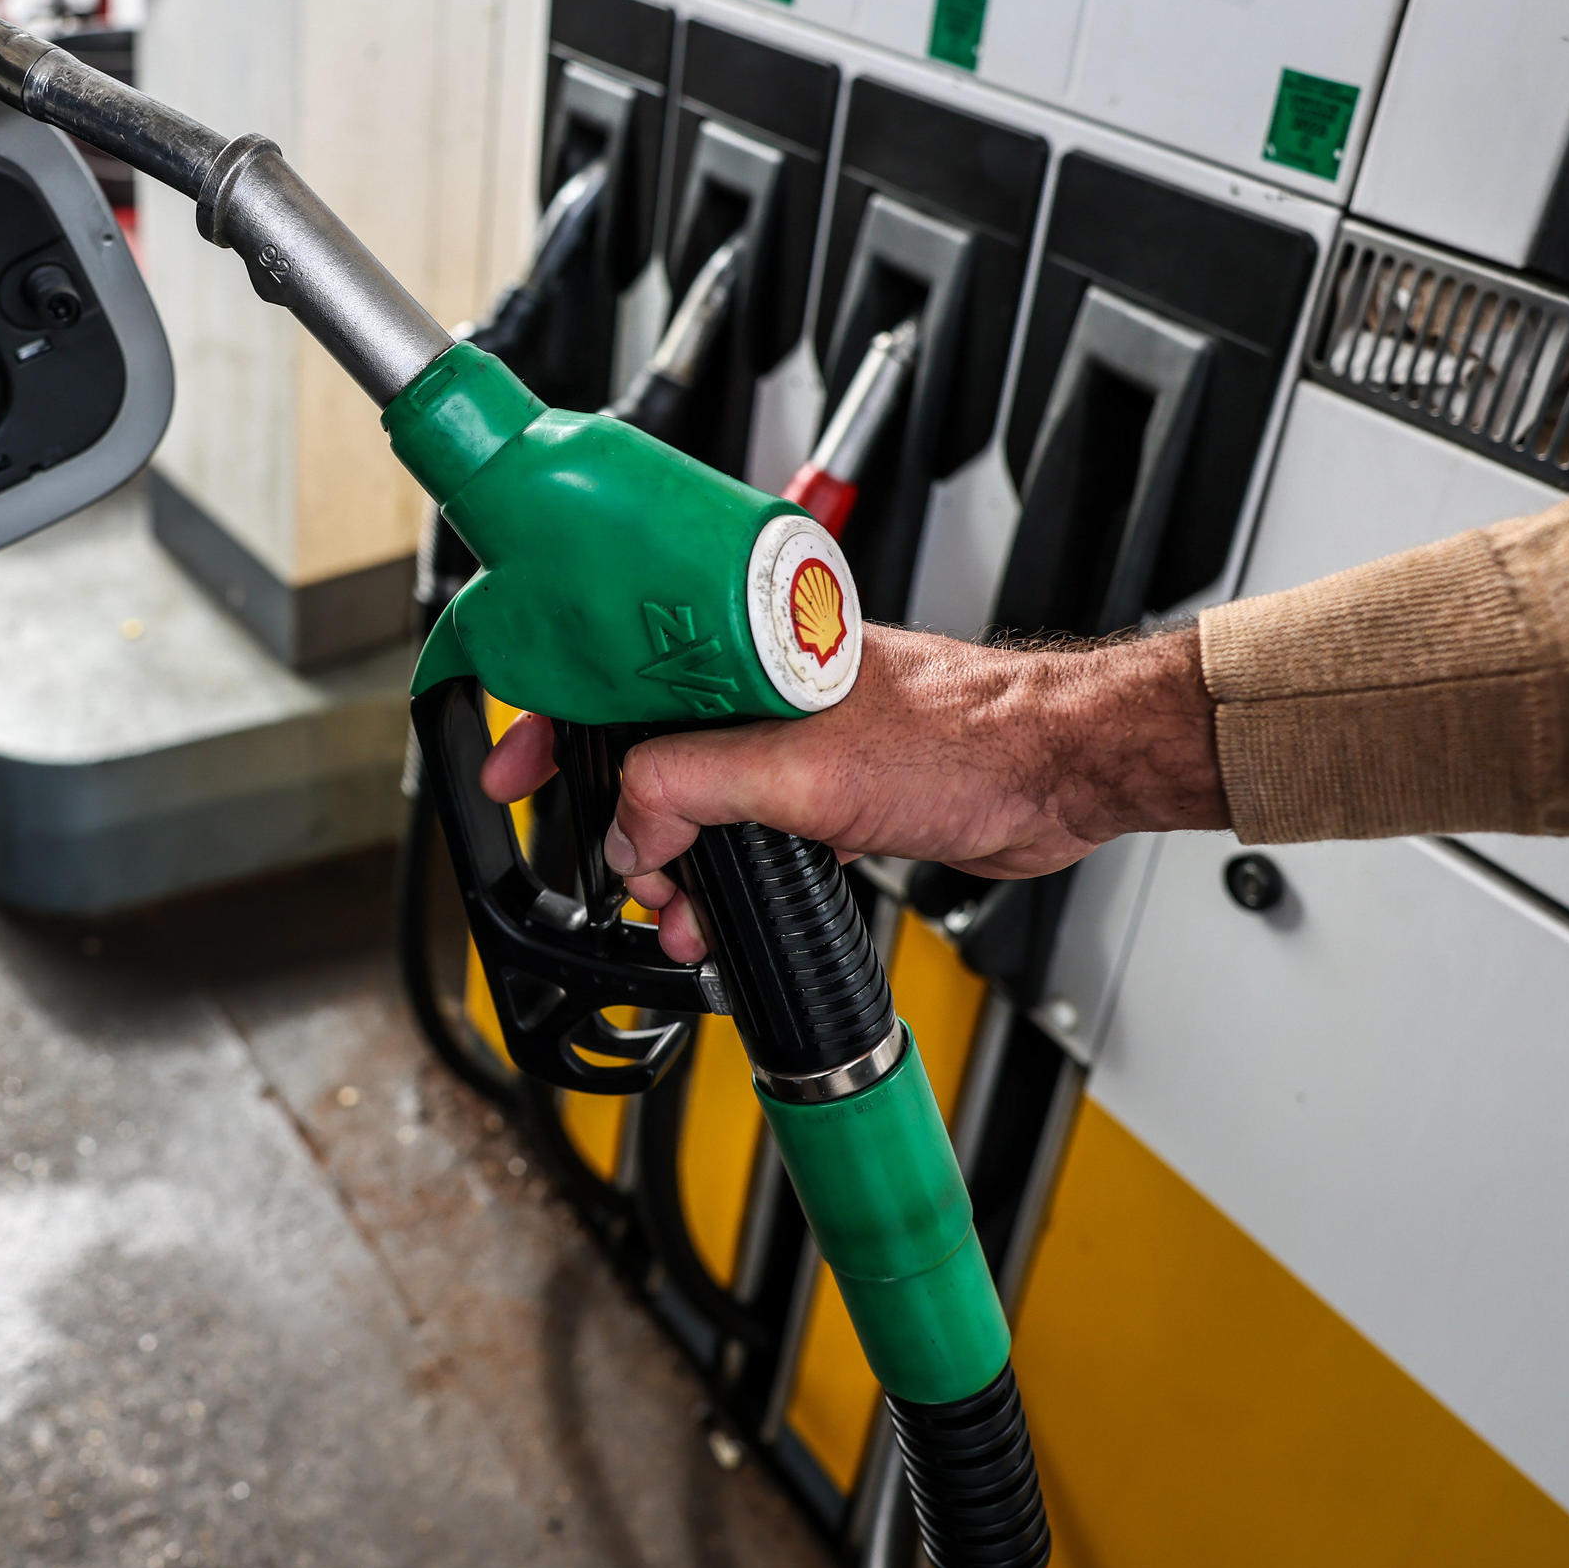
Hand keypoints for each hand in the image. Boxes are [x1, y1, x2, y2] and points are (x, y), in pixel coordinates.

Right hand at [477, 624, 1223, 961]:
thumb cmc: (966, 736)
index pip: (611, 672)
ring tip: (682, 920)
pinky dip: (729, 878)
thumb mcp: (797, 768)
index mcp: (739, 648)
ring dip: (679, 870)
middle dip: (622, 827)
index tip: (508, 772)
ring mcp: (796, 738)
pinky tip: (726, 917)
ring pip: (699, 804)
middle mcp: (760, 685)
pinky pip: (749, 834)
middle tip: (625, 880)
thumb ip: (690, 790)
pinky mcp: (830, 789)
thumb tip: (629, 828)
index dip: (550, 722)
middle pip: (647, 751)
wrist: (1060, 775)